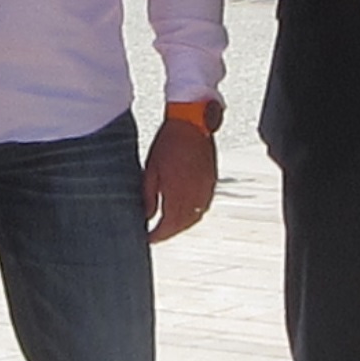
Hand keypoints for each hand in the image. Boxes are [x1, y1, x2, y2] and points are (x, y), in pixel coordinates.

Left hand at [142, 117, 216, 242]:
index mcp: (177, 192)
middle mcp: (195, 194)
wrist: (192, 122)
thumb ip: (149, 196)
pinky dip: (193, 213)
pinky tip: (185, 210)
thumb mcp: (151, 169)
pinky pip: (204, 205)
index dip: (158, 235)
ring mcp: (206, 188)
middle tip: (158, 234)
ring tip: (170, 225)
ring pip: (196, 217)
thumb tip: (147, 215)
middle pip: (183, 224)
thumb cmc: (169, 142)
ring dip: (182, 225)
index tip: (148, 238)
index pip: (168, 224)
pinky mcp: (212, 181)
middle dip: (169, 232)